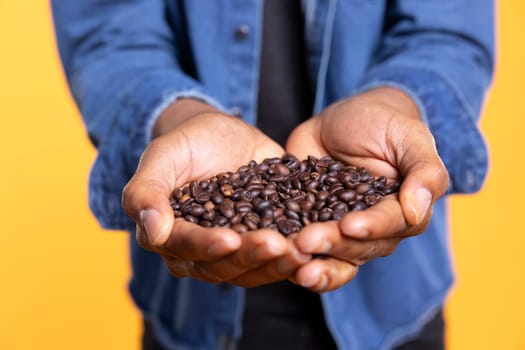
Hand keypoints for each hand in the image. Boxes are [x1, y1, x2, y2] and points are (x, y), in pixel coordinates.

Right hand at [122, 99, 309, 286]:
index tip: (229, 239)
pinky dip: (297, 253)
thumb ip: (147, 191)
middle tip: (276, 245)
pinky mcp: (265, 239)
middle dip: (250, 257)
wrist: (222, 134)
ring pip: (253, 268)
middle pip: (223, 266)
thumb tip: (152, 230)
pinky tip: (315, 245)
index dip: (206, 246)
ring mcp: (236, 249)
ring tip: (300, 250)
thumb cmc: (186, 143)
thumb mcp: (163, 156)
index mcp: (170, 236)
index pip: (185, 248)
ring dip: (277, 263)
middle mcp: (201, 251)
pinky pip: (280, 254)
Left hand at [285, 87, 448, 291]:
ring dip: (313, 261)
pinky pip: (302, 243)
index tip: (349, 225)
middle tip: (306, 242)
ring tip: (292, 258)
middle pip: (358, 247)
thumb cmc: (382, 124)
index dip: (371, 227)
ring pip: (331, 254)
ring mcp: (339, 230)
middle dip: (333, 245)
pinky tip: (275, 254)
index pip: (392, 225)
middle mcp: (373, 229)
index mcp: (402, 211)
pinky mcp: (309, 224)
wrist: (342, 119)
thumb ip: (424, 170)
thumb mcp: (408, 136)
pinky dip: (290, 252)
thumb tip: (418, 210)